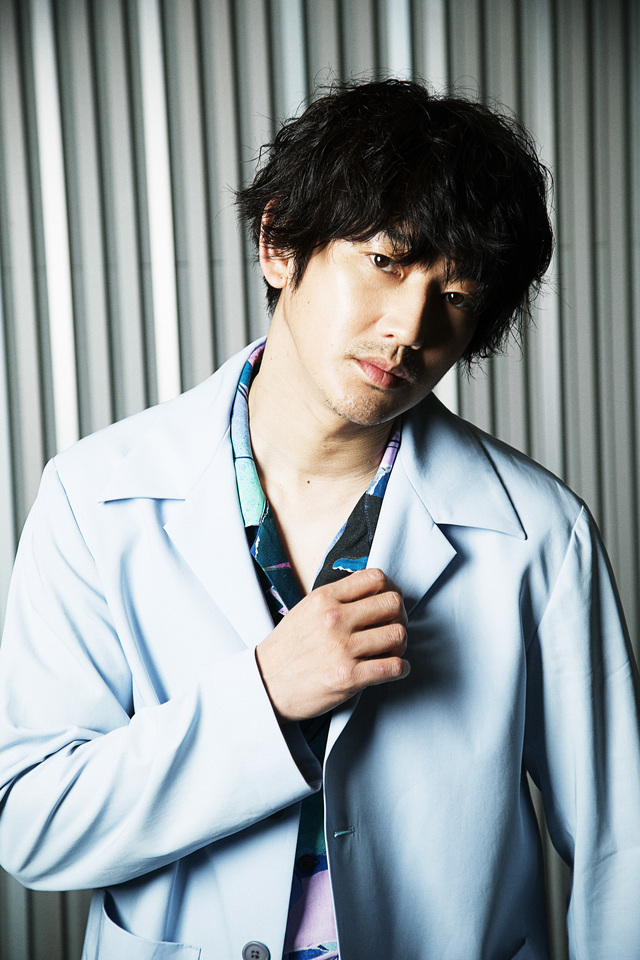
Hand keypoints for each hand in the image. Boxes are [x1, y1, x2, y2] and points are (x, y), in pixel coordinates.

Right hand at [255, 567, 408, 721]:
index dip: (390, 588)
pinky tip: (394, 668)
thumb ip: (337, 599)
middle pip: (392, 603)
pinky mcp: (349, 677)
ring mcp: (343, 648)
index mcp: (324, 598)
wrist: (265, 685)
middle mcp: (335, 619)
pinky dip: (400, 668)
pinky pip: (393, 666)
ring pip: (398, 634)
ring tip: (392, 650)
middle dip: (399, 615)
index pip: (375, 578)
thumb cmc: (286, 649)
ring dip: (400, 644)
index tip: (390, 600)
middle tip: (394, 625)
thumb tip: (373, 594)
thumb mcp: (305, 610)